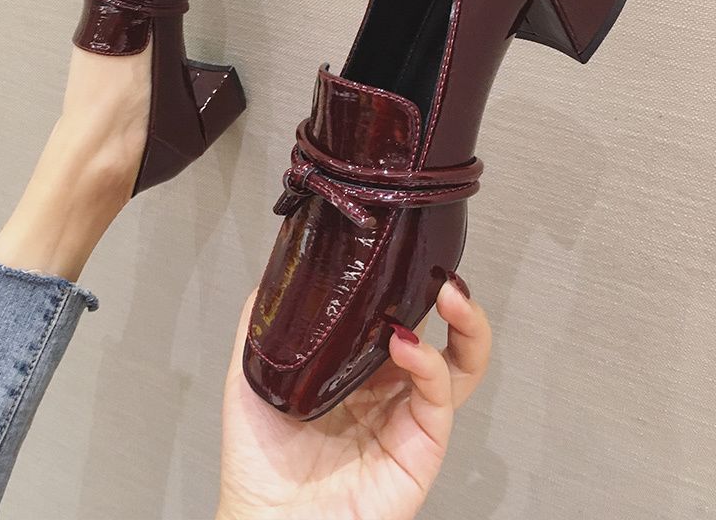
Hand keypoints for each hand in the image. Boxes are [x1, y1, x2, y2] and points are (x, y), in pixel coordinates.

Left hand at [218, 275, 491, 519]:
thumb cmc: (259, 461)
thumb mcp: (253, 374)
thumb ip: (264, 324)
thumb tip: (276, 275)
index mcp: (356, 370)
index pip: (399, 318)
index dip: (411, 288)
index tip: (408, 257)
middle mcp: (388, 389)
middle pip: (442, 337)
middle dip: (453, 301)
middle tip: (444, 276)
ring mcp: (407, 417)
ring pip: (459, 365)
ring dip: (465, 326)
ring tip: (450, 296)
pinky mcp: (420, 448)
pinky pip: (438, 399)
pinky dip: (430, 364)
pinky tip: (407, 345)